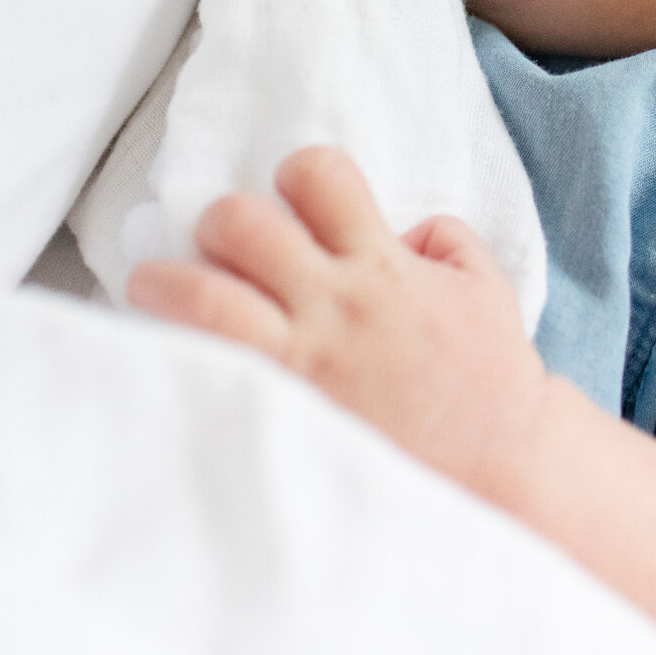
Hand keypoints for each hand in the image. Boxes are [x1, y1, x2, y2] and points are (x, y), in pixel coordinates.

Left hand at [127, 146, 550, 495]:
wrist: (499, 480)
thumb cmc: (494, 386)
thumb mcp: (485, 288)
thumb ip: (442, 240)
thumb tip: (400, 228)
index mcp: (380, 265)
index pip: (318, 174)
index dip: (299, 175)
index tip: (295, 204)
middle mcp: (330, 306)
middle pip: (239, 221)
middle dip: (221, 219)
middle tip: (220, 245)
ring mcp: (297, 366)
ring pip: (200, 297)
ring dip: (166, 281)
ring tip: (156, 286)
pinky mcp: (276, 421)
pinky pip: (203, 374)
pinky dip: (176, 356)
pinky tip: (170, 358)